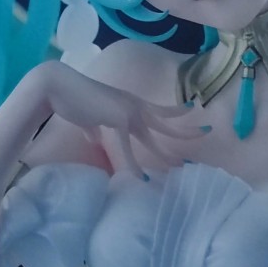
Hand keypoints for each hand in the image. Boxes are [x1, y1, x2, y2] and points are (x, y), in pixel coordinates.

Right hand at [36, 60, 208, 178]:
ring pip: (154, 137)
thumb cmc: (73, 99)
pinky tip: (141, 178)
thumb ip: (96, 129)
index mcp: (130, 103)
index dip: (177, 110)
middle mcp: (134, 106)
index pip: (160, 109)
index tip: (193, 110)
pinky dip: (133, 165)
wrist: (59, 87)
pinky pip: (128, 148)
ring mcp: (128, 112)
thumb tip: (97, 140)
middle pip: (166, 121)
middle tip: (207, 132)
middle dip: (186, 130)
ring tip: (182, 165)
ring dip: (167, 153)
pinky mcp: (117, 120)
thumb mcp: (90, 118)